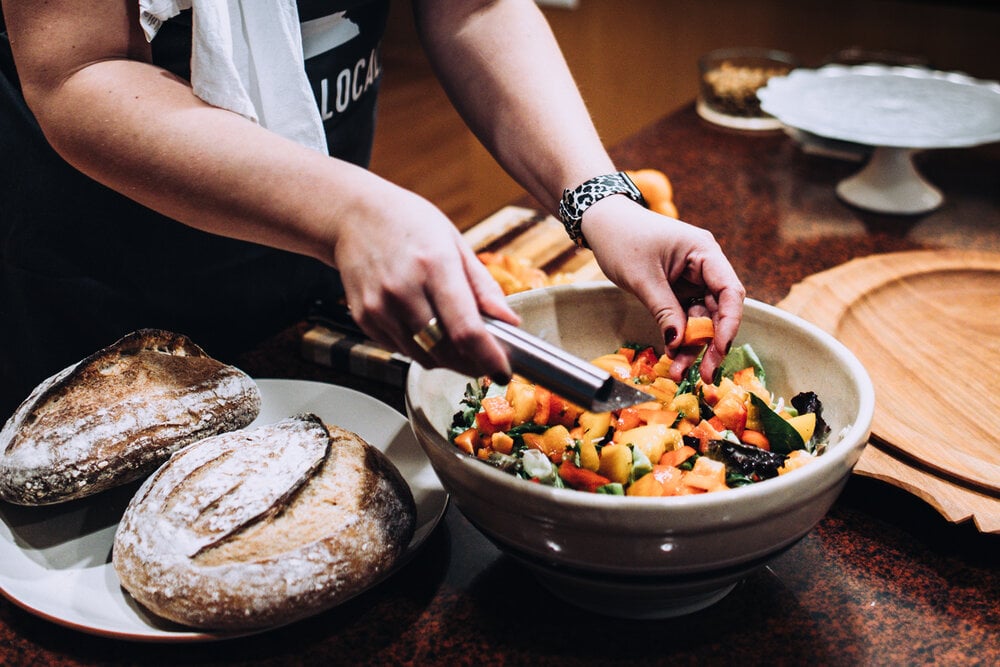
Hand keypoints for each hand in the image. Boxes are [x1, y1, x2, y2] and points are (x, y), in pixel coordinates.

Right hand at [330, 185, 518, 382]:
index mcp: (435, 265)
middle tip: (487, 361)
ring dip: (447, 359)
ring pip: (423, 357)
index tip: (504, 371)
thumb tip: (510, 321)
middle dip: (472, 364)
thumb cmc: (410, 224)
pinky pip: (401, 350)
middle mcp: (403, 290)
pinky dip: (421, 349)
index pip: (465, 329)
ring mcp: (379, 306)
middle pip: (445, 351)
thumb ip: (483, 287)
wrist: (353, 215)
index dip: (489, 357)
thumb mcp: (455, 243)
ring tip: (457, 341)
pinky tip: (425, 327)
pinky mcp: (363, 317)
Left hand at [581, 196, 744, 382]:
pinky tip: (672, 356)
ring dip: (692, 346)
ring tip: (677, 372)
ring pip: (701, 318)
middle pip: (719, 310)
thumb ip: (664, 311)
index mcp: (705, 252)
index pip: (730, 292)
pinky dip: (680, 336)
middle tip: (703, 375)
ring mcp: (693, 278)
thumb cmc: (622, 238)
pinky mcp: (679, 289)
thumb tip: (679, 344)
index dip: (729, 324)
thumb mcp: (643, 278)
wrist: (601, 222)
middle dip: (711, 343)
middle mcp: (705, 266)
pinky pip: (686, 317)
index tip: (719, 350)